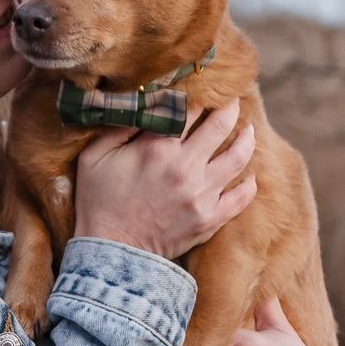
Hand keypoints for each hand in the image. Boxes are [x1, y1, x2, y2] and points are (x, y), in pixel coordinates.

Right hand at [73, 96, 256, 260]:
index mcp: (157, 148)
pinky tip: (249, 175)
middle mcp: (185, 168)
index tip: (201, 91)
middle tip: (232, 101)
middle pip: (221, 126)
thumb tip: (143, 103)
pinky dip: (249, 184)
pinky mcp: (210, 219)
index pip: (189, 110)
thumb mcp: (95, 156)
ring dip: (247, 139)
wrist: (112, 253)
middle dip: (230, 108)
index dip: (198, 97)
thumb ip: (120, 126)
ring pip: (238, 158)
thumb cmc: (98, 202)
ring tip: (248, 131)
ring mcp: (202, 195)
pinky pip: (241, 197)